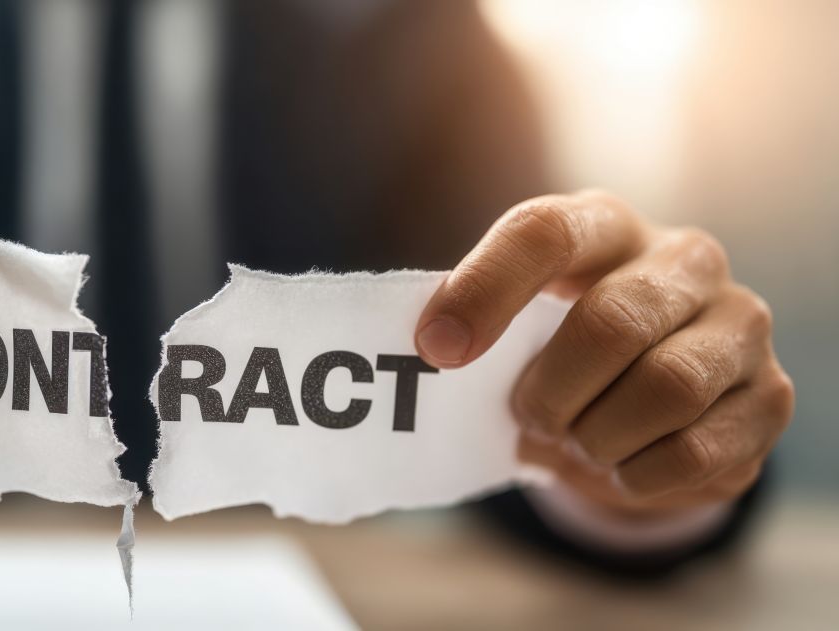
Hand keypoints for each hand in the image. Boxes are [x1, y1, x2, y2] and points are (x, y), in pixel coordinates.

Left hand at [416, 191, 792, 516]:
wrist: (656, 408)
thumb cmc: (565, 354)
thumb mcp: (519, 328)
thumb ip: (476, 329)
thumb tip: (430, 350)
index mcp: (607, 226)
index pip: (546, 232)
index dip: (485, 289)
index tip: (436, 348)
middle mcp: (686, 260)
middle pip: (612, 321)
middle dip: (552, 389)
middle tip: (526, 415)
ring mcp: (740, 326)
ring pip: (666, 388)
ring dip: (597, 435)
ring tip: (578, 440)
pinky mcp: (769, 397)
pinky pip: (695, 450)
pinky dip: (637, 474)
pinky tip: (620, 465)